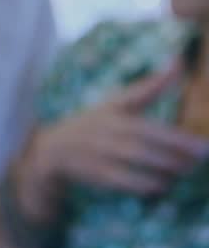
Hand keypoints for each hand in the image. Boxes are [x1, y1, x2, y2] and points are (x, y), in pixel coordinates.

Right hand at [16, 66, 208, 221]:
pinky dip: (144, 185)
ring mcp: (98, 155)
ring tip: (186, 173)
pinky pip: (123, 182)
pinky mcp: (95, 175)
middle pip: (144, 146)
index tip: (204, 146)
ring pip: (134, 164)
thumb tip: (178, 61)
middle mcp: (105, 134)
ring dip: (164, 171)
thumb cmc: (94, 123)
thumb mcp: (116, 103)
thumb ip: (149, 87)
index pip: (149, 127)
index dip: (177, 138)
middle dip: (175, 156)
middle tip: (200, 160)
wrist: (53, 150)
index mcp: (113, 114)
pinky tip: (161, 186)